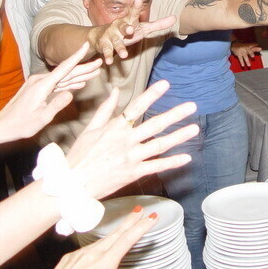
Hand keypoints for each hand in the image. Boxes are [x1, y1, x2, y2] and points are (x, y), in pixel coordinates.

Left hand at [0, 42, 102, 140]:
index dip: (76, 56)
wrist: (3, 125)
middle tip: (100, 63)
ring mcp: (39, 84)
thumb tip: (71, 93)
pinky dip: (69, 83)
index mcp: (42, 85)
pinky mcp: (38, 89)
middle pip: (66, 72)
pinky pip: (57, 84)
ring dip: (78, 75)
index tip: (85, 45)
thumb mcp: (42, 118)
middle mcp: (40, 81)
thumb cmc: (21, 124)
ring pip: (63, 78)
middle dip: (84, 67)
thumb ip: (57, 105)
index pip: (64, 68)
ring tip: (94, 72)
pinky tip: (79, 83)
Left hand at [44, 207, 157, 268]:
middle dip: (130, 220)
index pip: (128, 239)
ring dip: (117, 230)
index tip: (151, 217)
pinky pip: (90, 246)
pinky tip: (102, 247)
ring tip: (126, 226)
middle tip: (140, 210)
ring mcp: (82, 253)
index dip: (141, 226)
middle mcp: (94, 253)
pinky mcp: (72, 256)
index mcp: (106, 262)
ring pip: (104, 238)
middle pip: (117, 232)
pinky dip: (101, 243)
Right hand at [65, 80, 198, 199]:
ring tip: (194, 129)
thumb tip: (115, 90)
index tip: (166, 84)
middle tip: (192, 106)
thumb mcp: (90, 129)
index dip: (152, 95)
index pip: (136, 106)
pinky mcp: (133, 173)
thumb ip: (105, 109)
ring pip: (160, 145)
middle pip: (155, 125)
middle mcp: (126, 141)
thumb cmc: (79, 155)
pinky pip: (156, 167)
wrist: (72, 184)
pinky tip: (186, 157)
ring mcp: (131, 158)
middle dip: (175, 114)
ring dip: (179, 136)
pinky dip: (172, 162)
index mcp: (115, 128)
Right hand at [89, 0, 175, 64]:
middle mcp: (119, 26)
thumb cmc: (127, 31)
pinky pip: (106, 50)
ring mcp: (111, 35)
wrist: (101, 36)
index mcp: (129, 20)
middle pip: (122, 26)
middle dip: (126, 27)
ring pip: (116, 41)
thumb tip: (175, 18)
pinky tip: (109, 62)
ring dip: (119, 48)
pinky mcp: (104, 44)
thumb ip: (158, 24)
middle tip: (130, 30)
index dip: (136, 7)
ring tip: (123, 55)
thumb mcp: (143, 28)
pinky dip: (107, 56)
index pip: (134, 13)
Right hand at [231, 41, 261, 67]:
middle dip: (250, 53)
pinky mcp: (238, 54)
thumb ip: (255, 48)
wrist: (235, 44)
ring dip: (247, 61)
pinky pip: (240, 58)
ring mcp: (242, 51)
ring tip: (249, 65)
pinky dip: (242, 62)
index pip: (253, 46)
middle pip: (248, 50)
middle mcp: (245, 48)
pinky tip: (243, 65)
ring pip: (245, 56)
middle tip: (253, 56)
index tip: (260, 49)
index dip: (256, 48)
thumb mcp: (249, 47)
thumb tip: (261, 49)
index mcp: (249, 46)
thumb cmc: (244, 46)